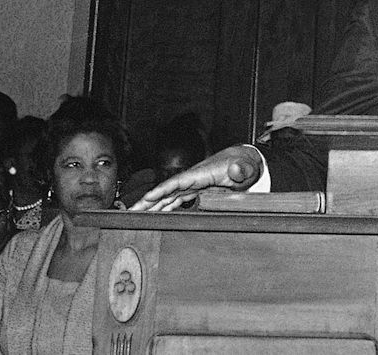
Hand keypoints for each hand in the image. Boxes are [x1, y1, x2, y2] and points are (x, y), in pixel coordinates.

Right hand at [128, 144, 262, 210]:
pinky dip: (165, 206)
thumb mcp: (246, 167)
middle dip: (149, 200)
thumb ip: (240, 170)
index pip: (177, 182)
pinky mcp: (196, 191)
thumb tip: (236, 170)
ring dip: (153, 205)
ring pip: (168, 196)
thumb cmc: (244, 164)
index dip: (162, 190)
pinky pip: (176, 200)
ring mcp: (193, 185)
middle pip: (167, 190)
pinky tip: (155, 214)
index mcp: (202, 173)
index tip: (147, 197)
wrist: (246, 162)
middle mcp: (194, 179)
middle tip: (131, 211)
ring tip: (136, 214)